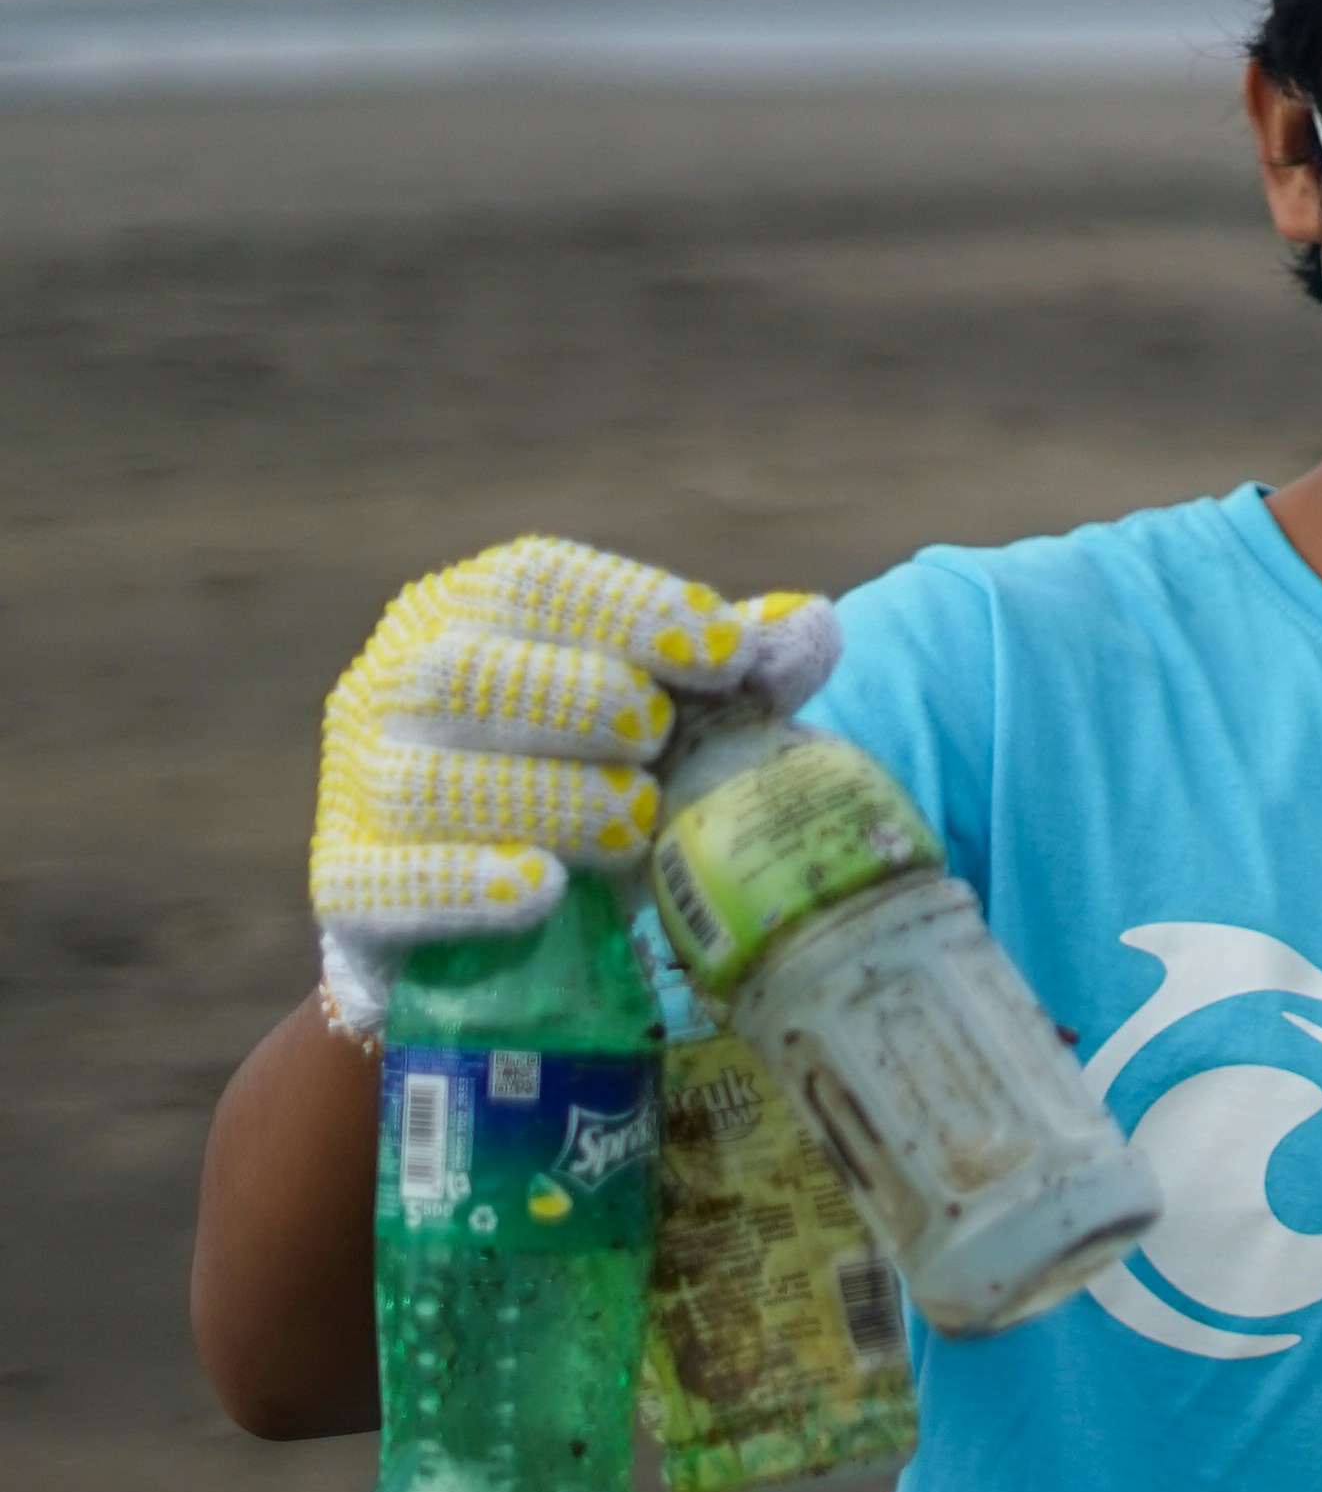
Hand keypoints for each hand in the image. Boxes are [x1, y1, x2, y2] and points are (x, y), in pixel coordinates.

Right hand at [307, 539, 832, 1030]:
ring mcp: (359, 783)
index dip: (628, 608)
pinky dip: (461, 886)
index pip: (531, 582)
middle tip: (659, 736)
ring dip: (543, 796)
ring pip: (426, 780)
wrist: (494, 909)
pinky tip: (540, 888)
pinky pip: (379, 884)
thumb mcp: (674, 719)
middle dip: (575, 698)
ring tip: (634, 821)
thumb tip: (809, 626)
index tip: (724, 653)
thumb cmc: (593, 776)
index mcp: (467, 616)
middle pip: (465, 671)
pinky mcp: (341, 883)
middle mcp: (394, 685)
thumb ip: (736, 676)